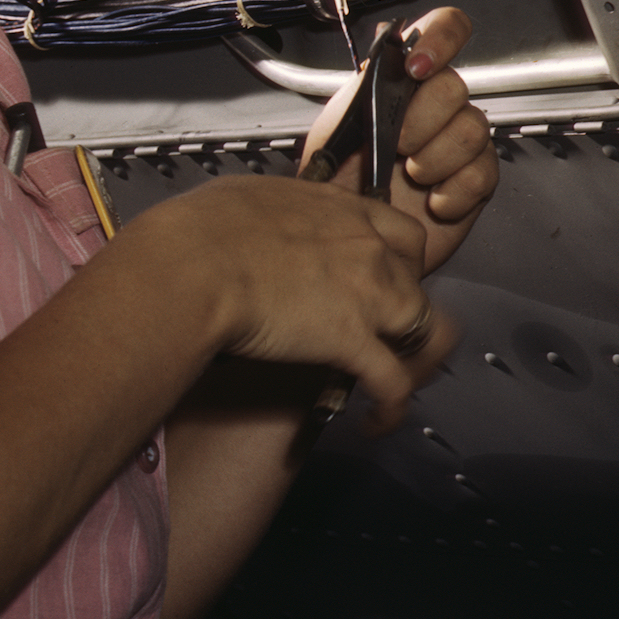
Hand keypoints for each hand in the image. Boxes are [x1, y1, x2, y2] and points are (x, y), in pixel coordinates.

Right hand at [132, 175, 452, 428]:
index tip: (385, 277)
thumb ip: (279, 213)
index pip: (402, 234)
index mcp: (342, 210)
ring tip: (392, 375)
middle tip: (381, 328)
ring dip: (411, 355)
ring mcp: (367, 295)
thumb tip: (265, 223)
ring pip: (424, 329)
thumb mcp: (249, 198)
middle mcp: (366, 248)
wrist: (193, 265)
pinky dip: (391, 408)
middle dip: (405, 306)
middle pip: (418, 281)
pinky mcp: (351, 342)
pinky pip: (394, 384)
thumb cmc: (201, 231)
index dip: (400, 261)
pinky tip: (378, 421)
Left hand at [299, 6, 499, 277]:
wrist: (344, 238)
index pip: (443, 31)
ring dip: (437, 157)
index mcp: (404, 82)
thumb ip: (365, 84)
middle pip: (456, 86)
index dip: (440, 38)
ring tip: (410, 176)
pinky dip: (454, 191)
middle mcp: (436, 106)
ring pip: (473, 129)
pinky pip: (483, 173)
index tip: (418, 66)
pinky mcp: (474, 181)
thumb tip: (389, 45)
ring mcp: (458, 143)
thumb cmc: (335, 182)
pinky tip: (432, 200)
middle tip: (396, 144)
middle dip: (423, 118)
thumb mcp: (335, 125)